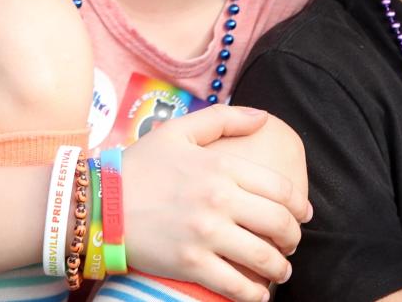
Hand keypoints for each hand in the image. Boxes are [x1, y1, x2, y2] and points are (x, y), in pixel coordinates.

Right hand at [121, 105, 310, 301]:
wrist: (98, 202)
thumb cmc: (141, 164)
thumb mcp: (182, 130)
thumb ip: (226, 118)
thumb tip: (264, 118)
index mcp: (222, 165)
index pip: (279, 187)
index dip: (299, 204)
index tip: (303, 214)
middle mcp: (220, 198)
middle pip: (278, 223)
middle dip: (293, 238)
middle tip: (292, 244)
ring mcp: (206, 233)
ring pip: (262, 257)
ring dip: (280, 268)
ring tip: (281, 270)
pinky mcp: (191, 264)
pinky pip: (235, 286)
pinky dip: (253, 294)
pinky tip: (258, 294)